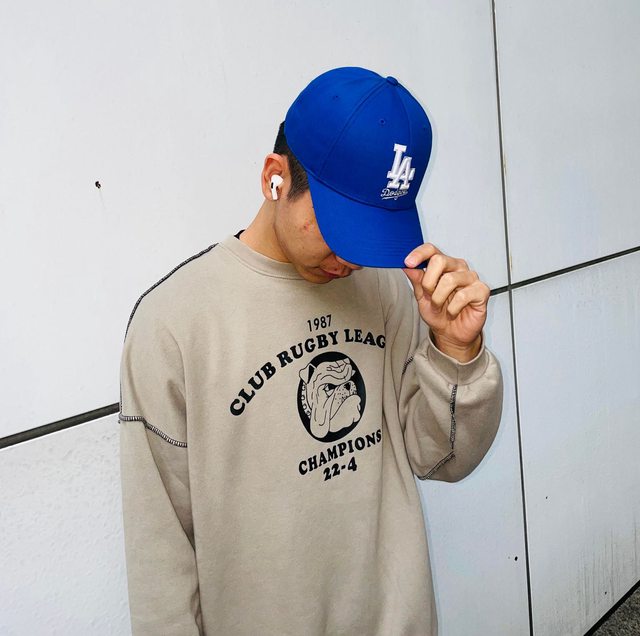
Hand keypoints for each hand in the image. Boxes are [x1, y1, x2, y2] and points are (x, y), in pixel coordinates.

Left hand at [403, 244, 488, 361]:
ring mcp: (470, 278)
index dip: (419, 254)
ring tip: (440, 307)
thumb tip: (408, 266)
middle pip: (440, 260)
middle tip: (428, 295)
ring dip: (438, 298)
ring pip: (449, 279)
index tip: (408, 263)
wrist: (451, 333)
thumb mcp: (421, 297)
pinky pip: (463, 295)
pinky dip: (452, 308)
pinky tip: (452, 312)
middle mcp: (457, 267)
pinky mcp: (481, 291)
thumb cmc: (438, 313)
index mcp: (442, 265)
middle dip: (428, 282)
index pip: (431, 250)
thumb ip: (417, 280)